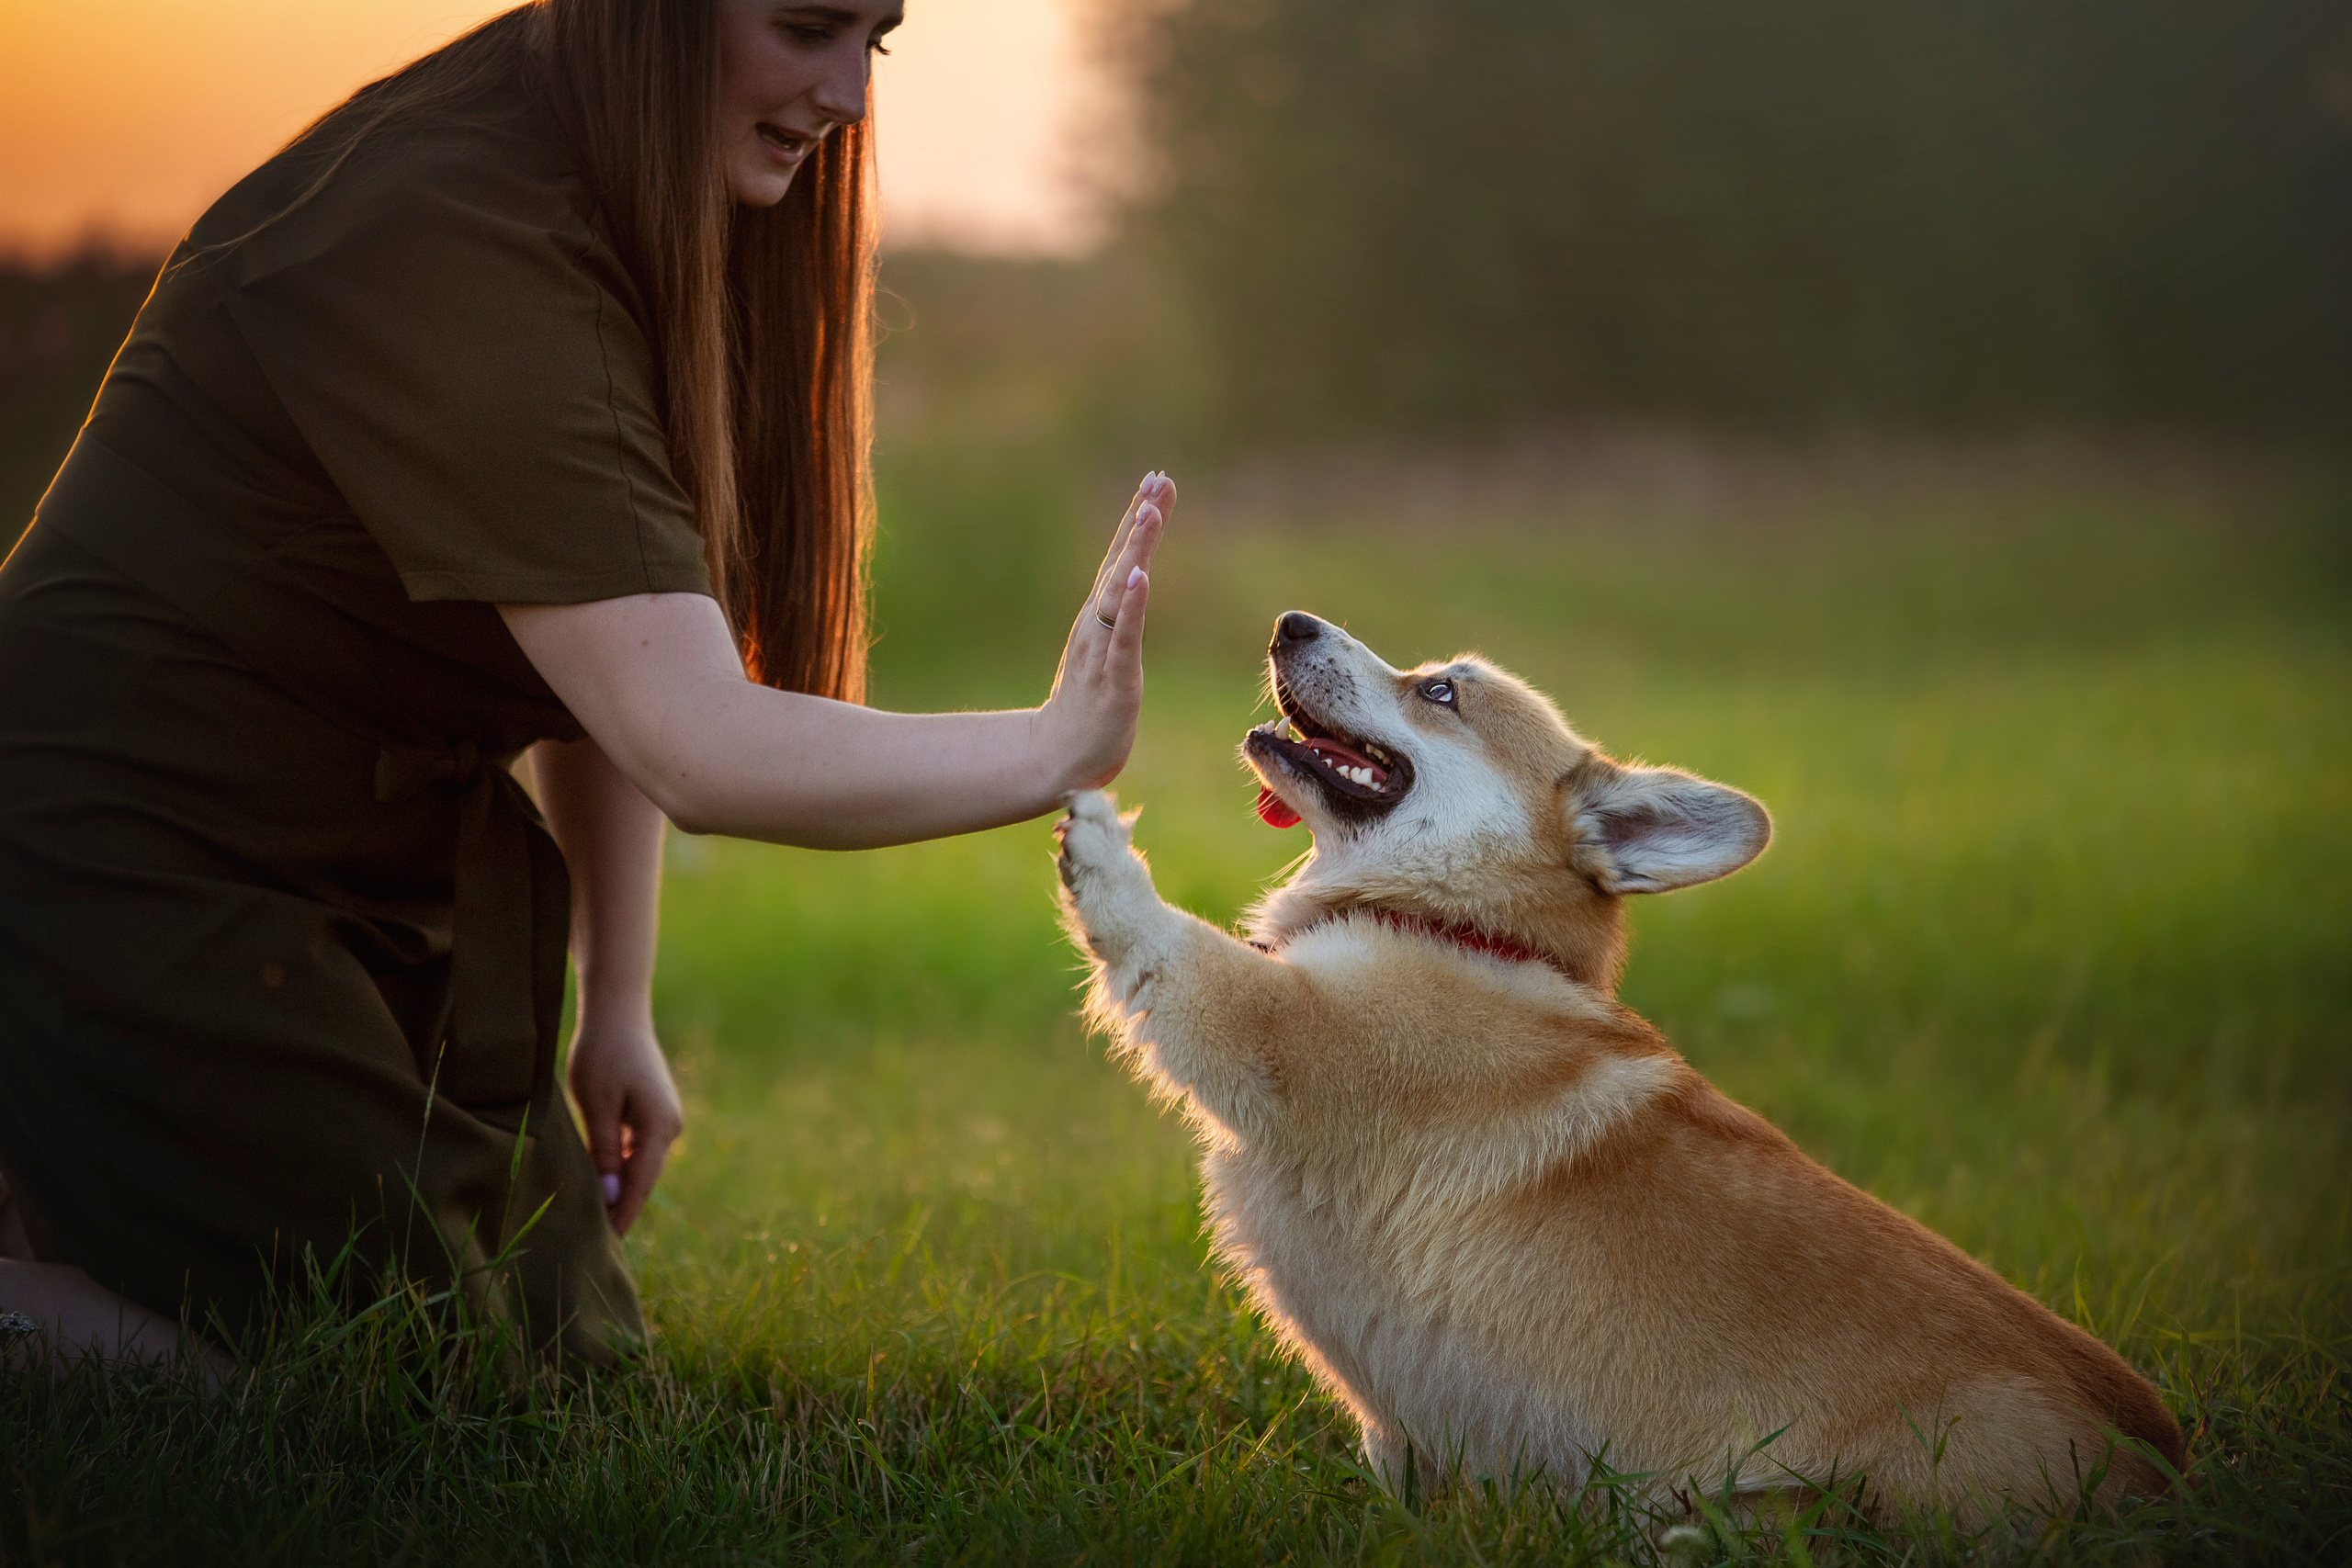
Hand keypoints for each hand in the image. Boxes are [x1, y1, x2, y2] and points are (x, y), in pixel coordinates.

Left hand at [565, 1012, 682, 1236]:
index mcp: (660, 1127)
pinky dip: (620, 1166)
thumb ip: (604, 1151)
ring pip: (640, 1165)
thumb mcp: (596, 1105)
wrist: (618, 1013)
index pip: (640, 1184)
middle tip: (594, 1241)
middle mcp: (670, 1127)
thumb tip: (612, 1195)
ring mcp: (665, 1119)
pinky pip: (637, 1149)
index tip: (606, 1247)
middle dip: (621, 1206)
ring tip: (593, 1218)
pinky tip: (600, 1180)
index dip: (623, 1216)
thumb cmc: (602, 1054)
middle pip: (643, 1178)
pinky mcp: (654, 1112)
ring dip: (619, 1187)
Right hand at [1034, 472, 1173, 792]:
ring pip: (1120, 591)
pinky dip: (1132, 605)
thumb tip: (1132, 590)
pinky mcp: (1113, 679)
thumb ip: (1118, 622)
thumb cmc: (1087, 708)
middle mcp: (1096, 624)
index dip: (1137, 519)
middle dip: (1140, 519)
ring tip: (1150, 512)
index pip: (1121, 559)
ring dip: (1136, 550)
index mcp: (1098, 618)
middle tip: (1158, 478)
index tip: (1156, 479)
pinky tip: (1141, 576)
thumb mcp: (1108, 655)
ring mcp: (1102, 649)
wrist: (1058, 758)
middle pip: (1120, 562)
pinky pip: (1123, 636)